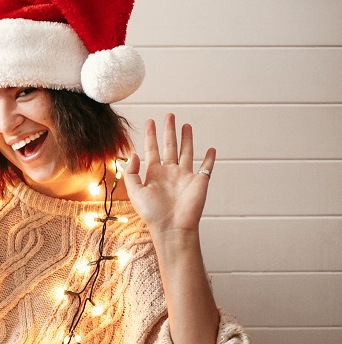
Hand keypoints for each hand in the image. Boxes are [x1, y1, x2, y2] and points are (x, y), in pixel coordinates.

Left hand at [124, 113, 215, 237]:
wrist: (172, 227)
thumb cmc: (152, 213)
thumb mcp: (135, 191)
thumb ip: (131, 172)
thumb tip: (134, 154)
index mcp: (153, 174)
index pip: (152, 149)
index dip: (151, 135)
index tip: (150, 121)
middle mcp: (170, 173)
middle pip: (169, 146)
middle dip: (169, 131)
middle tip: (169, 115)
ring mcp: (185, 176)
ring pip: (187, 152)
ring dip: (187, 139)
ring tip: (186, 125)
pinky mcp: (199, 181)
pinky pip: (206, 167)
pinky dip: (210, 158)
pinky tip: (211, 149)